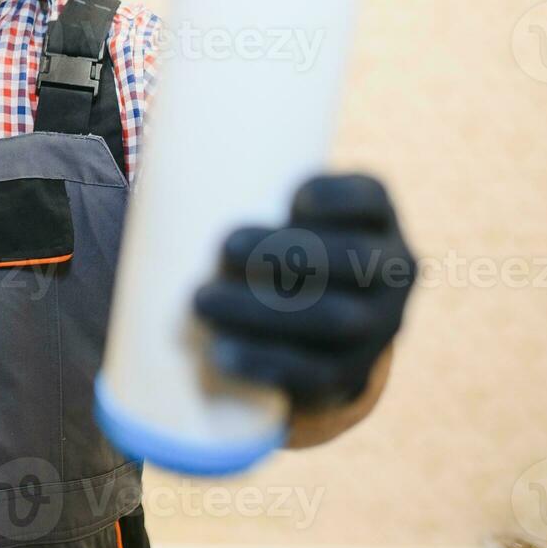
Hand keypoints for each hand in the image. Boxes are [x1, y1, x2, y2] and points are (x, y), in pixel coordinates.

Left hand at [192, 173, 415, 411]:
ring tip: (202, 301)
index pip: (370, 199)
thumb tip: (154, 174)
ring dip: (264, 310)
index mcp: (376, 219)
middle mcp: (392, 269)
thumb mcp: (281, 212)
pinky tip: (220, 352)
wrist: (320, 327)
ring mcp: (380, 325)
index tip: (294, 198)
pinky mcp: (352, 373)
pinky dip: (265, 364)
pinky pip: (316, 373)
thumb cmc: (280, 244)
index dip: (338, 198)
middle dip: (290, 252)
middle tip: (224, 247)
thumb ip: (243, 191)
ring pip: (336, 320)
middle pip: (356, 260)